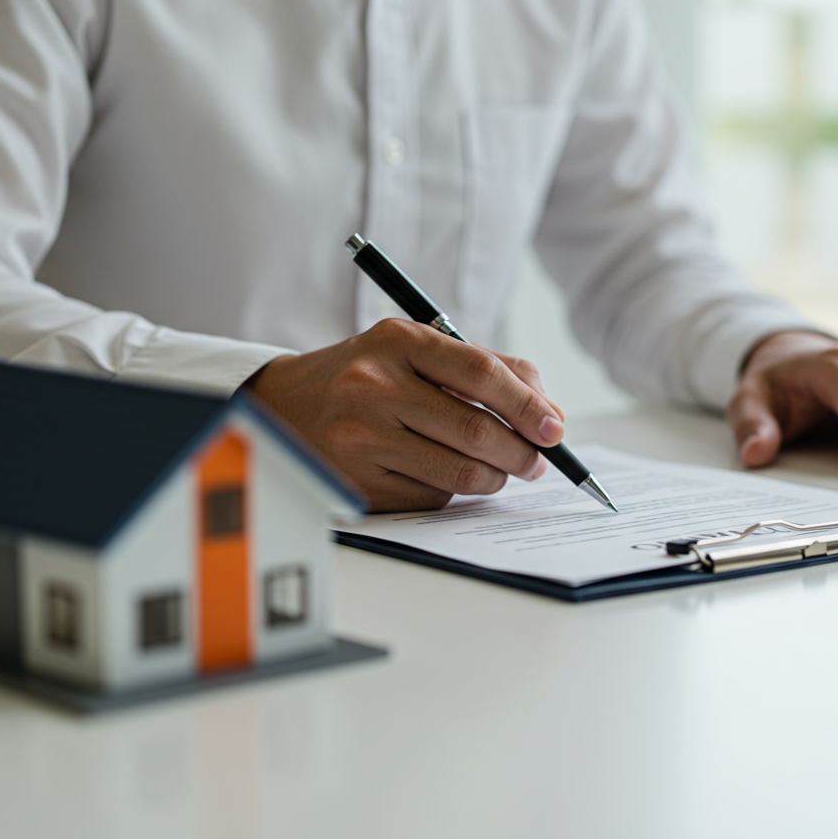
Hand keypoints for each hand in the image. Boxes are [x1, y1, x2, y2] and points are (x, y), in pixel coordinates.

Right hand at [243, 319, 564, 511]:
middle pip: (477, 431)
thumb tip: (549, 414)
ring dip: (495, 478)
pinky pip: (432, 497)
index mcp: (396, 341)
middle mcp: (374, 387)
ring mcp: (362, 438)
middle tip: (537, 460)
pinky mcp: (359, 483)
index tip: (554, 428)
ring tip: (500, 469)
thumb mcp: (415, 350)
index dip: (528, 404)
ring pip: (461, 473)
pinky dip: (452, 491)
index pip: (481, 372)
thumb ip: (486, 369)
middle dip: (522, 452)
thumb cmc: (366, 375)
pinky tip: (442, 473)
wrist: (282, 406)